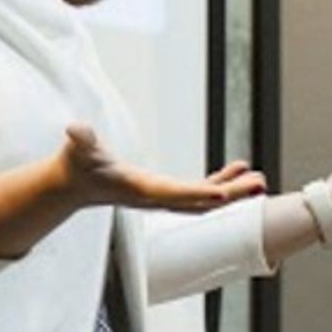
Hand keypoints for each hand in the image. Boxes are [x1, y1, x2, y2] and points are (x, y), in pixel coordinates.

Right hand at [60, 123, 266, 213]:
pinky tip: (237, 171)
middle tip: (258, 184)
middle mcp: (157, 198)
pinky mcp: (164, 191)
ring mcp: (163, 197)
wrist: (72, 185)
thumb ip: (80, 139)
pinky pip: (200, 191)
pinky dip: (221, 184)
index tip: (223, 194)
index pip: (174, 194)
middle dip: (230, 196)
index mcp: (140, 189)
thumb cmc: (76, 165)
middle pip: (200, 202)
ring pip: (205, 200)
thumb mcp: (77, 149)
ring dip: (233, 192)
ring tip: (259, 181)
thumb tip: (75, 130)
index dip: (198, 194)